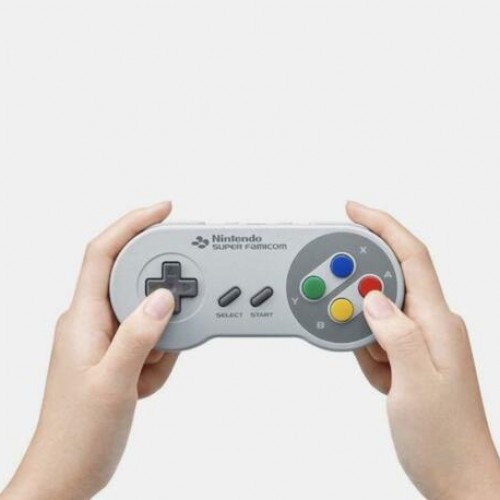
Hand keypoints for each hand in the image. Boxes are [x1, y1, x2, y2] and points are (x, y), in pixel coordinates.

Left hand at [2, 202, 177, 499]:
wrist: (68, 472)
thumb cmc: (76, 433)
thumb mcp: (114, 383)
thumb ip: (139, 336)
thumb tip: (163, 296)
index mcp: (83, 318)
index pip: (104, 253)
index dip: (132, 223)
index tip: (163, 209)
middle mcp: (93, 321)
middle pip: (135, 284)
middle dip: (162, 306)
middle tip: (175, 324)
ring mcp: (106, 339)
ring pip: (148, 317)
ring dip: (161, 343)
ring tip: (146, 378)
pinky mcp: (118, 356)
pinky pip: (150, 340)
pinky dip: (159, 359)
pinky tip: (144, 386)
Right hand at [348, 202, 499, 499]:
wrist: (455, 477)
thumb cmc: (445, 438)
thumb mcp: (414, 383)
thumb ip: (394, 333)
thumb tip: (372, 298)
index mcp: (438, 323)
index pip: (411, 257)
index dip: (382, 226)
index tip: (353, 210)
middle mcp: (431, 325)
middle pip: (388, 282)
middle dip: (360, 297)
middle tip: (346, 321)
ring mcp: (420, 342)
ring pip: (378, 315)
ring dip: (363, 337)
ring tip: (378, 372)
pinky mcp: (408, 357)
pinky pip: (377, 338)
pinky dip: (367, 352)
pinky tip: (381, 379)